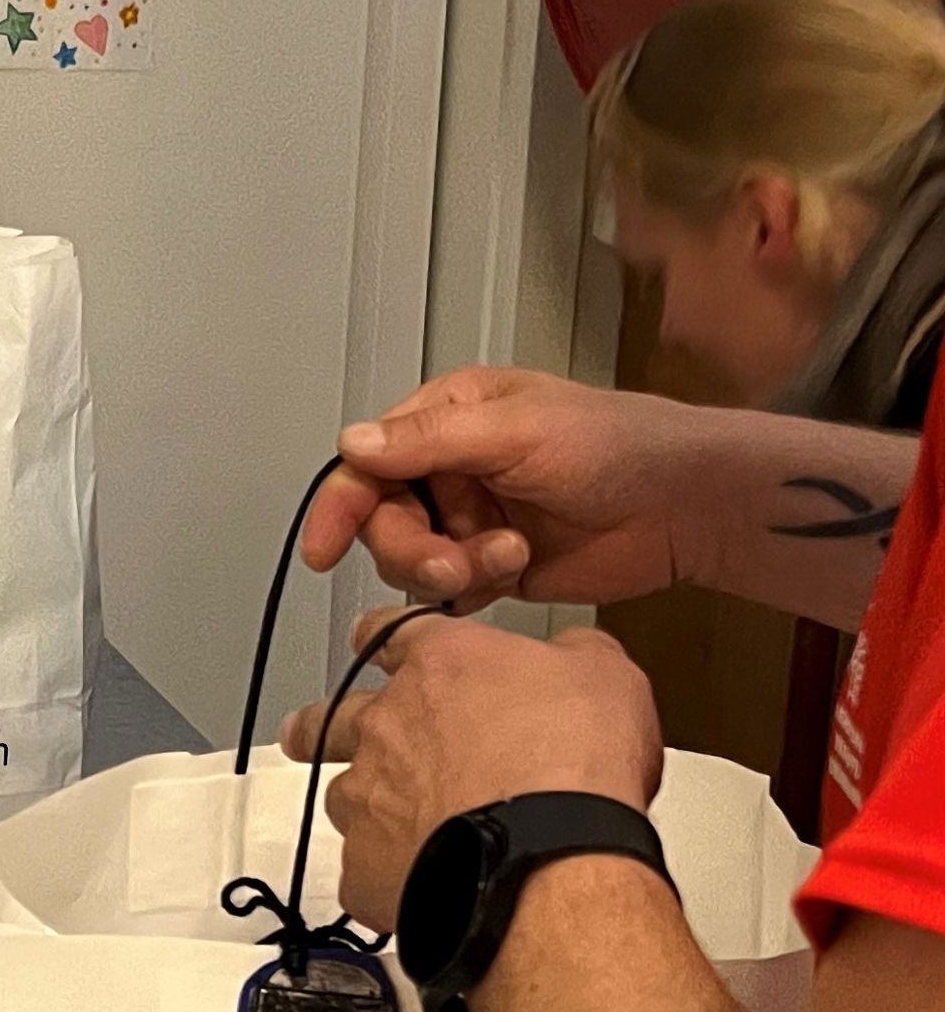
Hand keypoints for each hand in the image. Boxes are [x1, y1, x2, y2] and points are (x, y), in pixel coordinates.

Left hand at [280, 613, 661, 931]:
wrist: (551, 854)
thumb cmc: (574, 767)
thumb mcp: (605, 676)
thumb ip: (574, 655)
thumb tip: (574, 654)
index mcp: (440, 666)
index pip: (392, 632)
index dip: (384, 638)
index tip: (378, 643)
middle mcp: (389, 724)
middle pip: (334, 717)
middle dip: (325, 725)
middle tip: (319, 734)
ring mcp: (369, 795)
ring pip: (344, 796)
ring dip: (364, 807)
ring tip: (390, 826)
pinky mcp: (367, 865)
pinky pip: (364, 871)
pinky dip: (387, 877)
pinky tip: (419, 885)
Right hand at [300, 367, 702, 611]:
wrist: (689, 506)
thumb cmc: (618, 446)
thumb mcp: (517, 430)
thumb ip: (429, 441)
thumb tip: (350, 443)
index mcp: (447, 419)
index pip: (369, 463)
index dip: (340, 505)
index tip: (322, 549)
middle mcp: (450, 468)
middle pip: (384, 521)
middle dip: (412, 549)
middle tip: (455, 566)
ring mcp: (471, 519)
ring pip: (412, 562)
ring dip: (450, 569)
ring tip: (506, 559)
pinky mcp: (495, 566)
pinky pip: (449, 593)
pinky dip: (470, 592)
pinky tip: (513, 574)